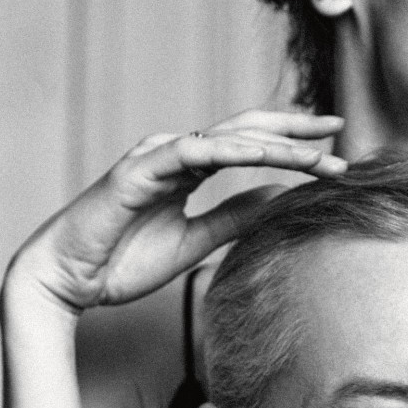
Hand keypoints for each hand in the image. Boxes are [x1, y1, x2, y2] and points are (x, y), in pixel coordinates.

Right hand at [5, 112, 345, 313]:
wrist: (68, 281)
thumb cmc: (121, 262)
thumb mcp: (195, 242)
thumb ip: (233, 218)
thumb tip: (278, 197)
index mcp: (187, 166)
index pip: (248, 144)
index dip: (291, 142)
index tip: (333, 148)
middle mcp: (174, 152)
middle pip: (244, 129)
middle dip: (294, 127)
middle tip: (339, 127)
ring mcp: (155, 156)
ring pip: (227, 138)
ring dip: (276, 144)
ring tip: (318, 155)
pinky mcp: (138, 170)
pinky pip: (193, 152)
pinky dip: (232, 152)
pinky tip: (267, 158)